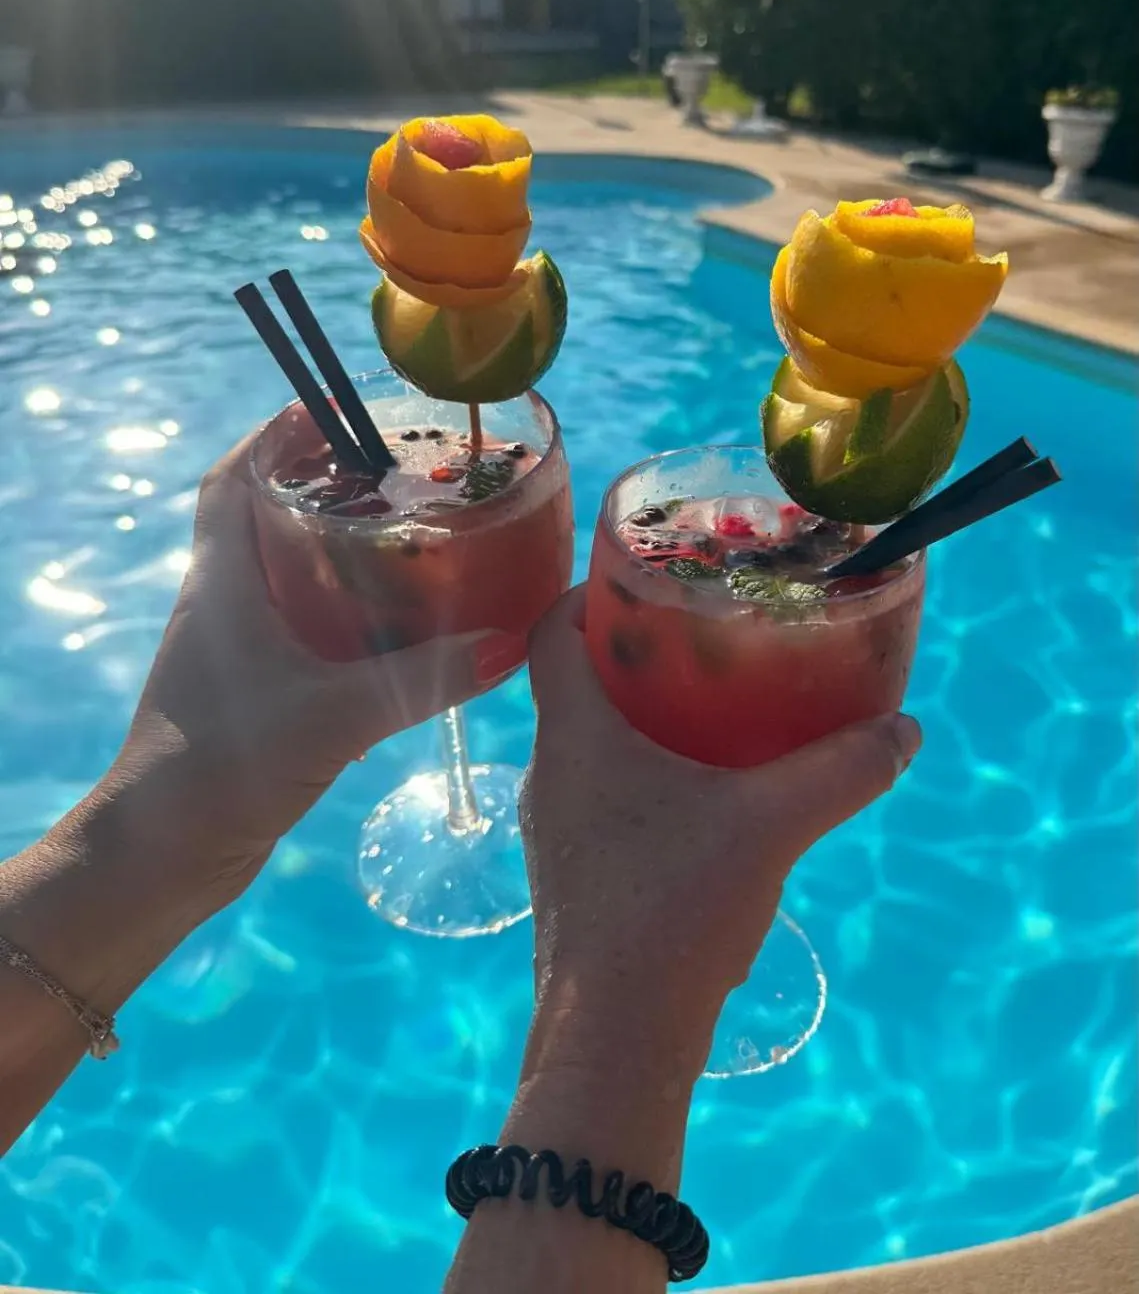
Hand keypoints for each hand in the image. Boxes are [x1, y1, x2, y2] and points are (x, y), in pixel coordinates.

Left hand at [101, 433, 518, 912]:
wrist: (161, 857)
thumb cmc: (223, 769)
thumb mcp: (331, 716)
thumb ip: (419, 680)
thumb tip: (507, 644)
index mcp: (221, 582)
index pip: (234, 477)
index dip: (276, 433)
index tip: (335, 410)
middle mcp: (221, 602)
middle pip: (265, 514)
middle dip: (324, 482)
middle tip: (398, 471)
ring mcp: (234, 648)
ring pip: (285, 571)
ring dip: (335, 546)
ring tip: (410, 534)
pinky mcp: (252, 690)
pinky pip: (301, 625)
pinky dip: (344, 609)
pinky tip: (398, 625)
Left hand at [522, 588, 921, 1077]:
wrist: (613, 1041)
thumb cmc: (673, 910)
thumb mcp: (770, 827)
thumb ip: (840, 772)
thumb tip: (904, 731)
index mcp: (573, 737)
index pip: (548, 633)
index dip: (584, 592)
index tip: (637, 572)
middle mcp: (549, 774)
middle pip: (575, 685)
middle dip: (634, 654)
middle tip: (702, 636)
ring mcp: (554, 831)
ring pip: (590, 746)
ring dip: (642, 720)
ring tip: (714, 710)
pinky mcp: (572, 878)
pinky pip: (602, 798)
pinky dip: (645, 778)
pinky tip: (706, 801)